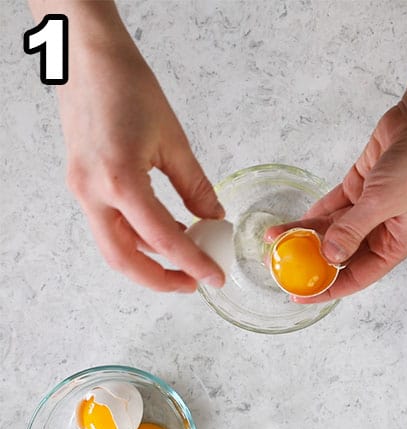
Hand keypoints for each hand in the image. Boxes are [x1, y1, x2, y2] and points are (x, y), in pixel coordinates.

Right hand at [56, 27, 223, 291]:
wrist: (87, 58)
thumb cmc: (126, 87)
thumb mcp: (173, 141)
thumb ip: (195, 187)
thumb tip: (214, 218)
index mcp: (120, 180)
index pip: (163, 239)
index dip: (193, 263)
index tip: (215, 278)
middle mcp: (92, 191)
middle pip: (123, 259)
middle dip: (160, 279)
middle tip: (195, 282)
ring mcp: (81, 188)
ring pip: (112, 245)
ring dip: (148, 260)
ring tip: (186, 259)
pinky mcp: (81, 182)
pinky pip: (108, 224)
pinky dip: (136, 237)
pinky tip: (167, 232)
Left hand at [265, 103, 406, 302]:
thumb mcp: (384, 202)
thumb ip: (354, 228)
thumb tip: (330, 255)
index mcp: (396, 244)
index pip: (358, 276)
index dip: (330, 288)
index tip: (303, 294)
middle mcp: (382, 230)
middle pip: (342, 254)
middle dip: (313, 261)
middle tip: (282, 266)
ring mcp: (370, 208)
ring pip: (333, 229)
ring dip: (307, 234)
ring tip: (278, 239)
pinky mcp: (361, 187)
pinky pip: (333, 206)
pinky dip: (315, 214)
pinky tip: (295, 221)